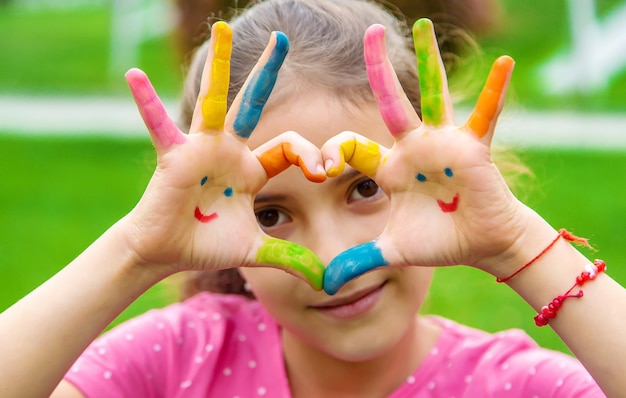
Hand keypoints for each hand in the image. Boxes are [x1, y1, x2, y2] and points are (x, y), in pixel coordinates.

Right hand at [124, 22, 325, 288]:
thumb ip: (290, 260)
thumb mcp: (255, 250)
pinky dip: (147, 103)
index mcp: (252, 168)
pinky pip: (160, 125)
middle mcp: (229, 150)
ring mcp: (202, 148)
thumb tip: (325, 283)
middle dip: (268, 72)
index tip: (325, 170)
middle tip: (282, 38)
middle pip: (254, 104)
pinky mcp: (175, 156)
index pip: (290, 148)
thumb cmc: (207, 245)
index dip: (311, 155)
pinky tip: (133, 76)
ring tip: (222, 29)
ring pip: (215, 101)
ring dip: (221, 67)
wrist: (167, 251)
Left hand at [322, 19, 527, 293]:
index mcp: (389, 168)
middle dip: (378, 70)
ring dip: (428, 62)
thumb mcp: (392, 252)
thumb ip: (359, 262)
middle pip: (390, 102)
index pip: (352, 147)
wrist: (480, 245)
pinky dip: (494, 93)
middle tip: (370, 32)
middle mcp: (413, 147)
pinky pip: (484, 115)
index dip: (332, 154)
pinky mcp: (473, 149)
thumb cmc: (438, 242)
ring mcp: (443, 143)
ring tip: (422, 27)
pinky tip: (504, 63)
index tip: (319, 169)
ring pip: (433, 95)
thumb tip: (324, 286)